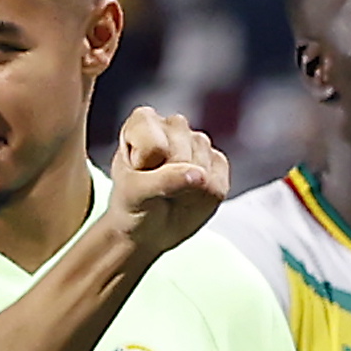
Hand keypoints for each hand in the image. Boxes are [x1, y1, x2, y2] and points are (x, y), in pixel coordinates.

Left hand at [108, 105, 230, 258]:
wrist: (147, 228)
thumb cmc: (132, 203)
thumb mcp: (134, 194)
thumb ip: (162, 181)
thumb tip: (200, 175)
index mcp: (144, 122)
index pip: (153, 144)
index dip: (145, 166)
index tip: (136, 173)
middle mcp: (174, 125)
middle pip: (180, 154)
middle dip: (167, 178)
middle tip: (154, 188)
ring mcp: (198, 142)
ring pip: (202, 166)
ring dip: (186, 189)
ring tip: (170, 192)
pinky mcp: (218, 163)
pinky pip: (217, 182)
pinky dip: (203, 197)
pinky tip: (188, 195)